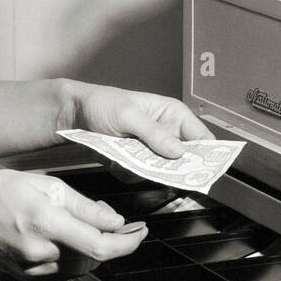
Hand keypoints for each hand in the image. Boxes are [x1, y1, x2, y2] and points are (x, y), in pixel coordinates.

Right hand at [0, 169, 147, 278]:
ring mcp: (33, 269)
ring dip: (95, 249)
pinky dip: (76, 257)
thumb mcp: (46, 184)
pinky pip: (64, 271)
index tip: (139, 232)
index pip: (100, 244)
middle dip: (113, 241)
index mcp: (46, 222)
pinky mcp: (27, 277)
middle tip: (117, 222)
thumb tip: (113, 220)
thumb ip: (83, 205)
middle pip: (95, 256)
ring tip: (91, 227)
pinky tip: (71, 239)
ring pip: (82, 265)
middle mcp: (41, 251)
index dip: (127, 242)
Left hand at [72, 84, 212, 159]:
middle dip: (172, 169)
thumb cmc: (102, 103)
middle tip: (157, 169)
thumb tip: (179, 151)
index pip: (202, 138)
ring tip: (125, 158)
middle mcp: (167, 134)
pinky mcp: (136, 163)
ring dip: (145, 171)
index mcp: (173, 115)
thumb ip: (153, 133)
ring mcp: (152, 150)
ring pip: (161, 173)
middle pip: (185, 161)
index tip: (201, 171)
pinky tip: (114, 160)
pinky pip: (140, 177)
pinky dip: (128, 172)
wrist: (74, 114)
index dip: (207, 156)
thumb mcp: (128, 115)